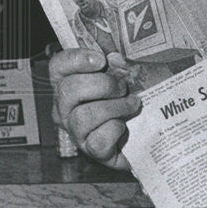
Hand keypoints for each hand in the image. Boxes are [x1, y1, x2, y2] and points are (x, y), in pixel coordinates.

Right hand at [49, 48, 141, 170]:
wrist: (148, 133)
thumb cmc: (133, 95)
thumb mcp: (127, 74)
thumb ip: (119, 63)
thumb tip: (116, 57)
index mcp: (70, 83)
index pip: (59, 66)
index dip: (76, 59)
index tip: (101, 60)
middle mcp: (65, 107)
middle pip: (69, 90)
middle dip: (104, 85)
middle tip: (124, 88)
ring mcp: (75, 130)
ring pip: (83, 116)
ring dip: (115, 107)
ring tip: (133, 105)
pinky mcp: (91, 150)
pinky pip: (97, 140)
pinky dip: (115, 131)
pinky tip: (124, 127)